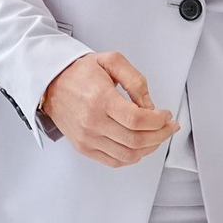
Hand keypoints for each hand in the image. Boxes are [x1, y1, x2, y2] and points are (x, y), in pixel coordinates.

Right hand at [41, 51, 178, 167]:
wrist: (52, 84)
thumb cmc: (80, 72)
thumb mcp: (111, 60)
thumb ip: (135, 80)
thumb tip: (149, 105)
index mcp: (101, 99)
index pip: (137, 119)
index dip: (158, 120)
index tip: (167, 115)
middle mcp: (93, 123)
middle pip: (135, 139)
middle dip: (160, 135)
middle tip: (170, 127)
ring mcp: (88, 138)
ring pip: (127, 154)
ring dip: (150, 148)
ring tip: (159, 136)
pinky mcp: (84, 148)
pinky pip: (114, 161)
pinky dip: (133, 157)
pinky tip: (141, 146)